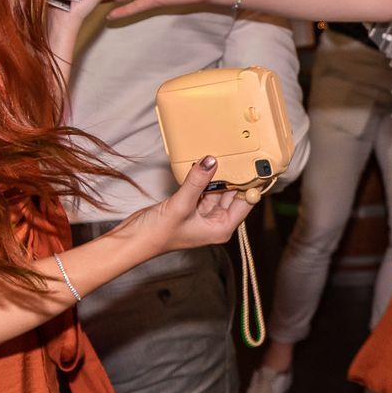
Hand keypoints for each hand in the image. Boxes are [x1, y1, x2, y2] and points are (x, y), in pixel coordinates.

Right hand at [115, 155, 253, 256]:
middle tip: (239, 153)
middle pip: (233, 194)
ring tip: (223, 154)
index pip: (245, 202)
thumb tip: (211, 161)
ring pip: (218, 189)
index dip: (251, 184)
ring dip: (218, 175)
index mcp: (221, 228)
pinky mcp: (192, 206)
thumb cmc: (158, 234)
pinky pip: (204, 188)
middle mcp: (216, 222)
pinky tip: (204, 164)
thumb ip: (197, 182)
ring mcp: (204, 214)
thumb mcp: (181, 205)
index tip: (257, 165)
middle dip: (235, 176)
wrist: (134, 239)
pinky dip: (204, 178)